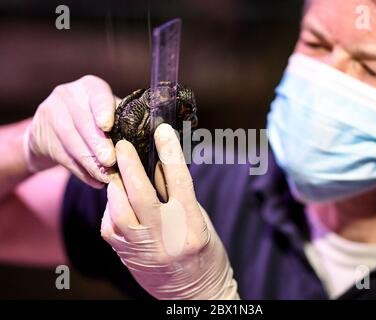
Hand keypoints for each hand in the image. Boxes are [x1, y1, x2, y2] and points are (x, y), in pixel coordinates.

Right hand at [24, 75, 117, 187]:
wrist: (52, 129)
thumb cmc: (94, 121)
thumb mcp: (106, 114)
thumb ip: (123, 122)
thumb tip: (151, 138)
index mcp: (90, 87)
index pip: (98, 95)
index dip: (103, 110)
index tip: (107, 126)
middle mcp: (67, 95)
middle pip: (84, 123)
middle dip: (98, 145)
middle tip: (110, 161)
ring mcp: (50, 113)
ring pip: (72, 142)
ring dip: (91, 163)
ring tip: (106, 177)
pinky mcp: (40, 135)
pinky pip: (63, 157)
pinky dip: (82, 172)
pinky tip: (95, 182)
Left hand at [101, 123, 238, 299]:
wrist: (194, 294)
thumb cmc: (203, 253)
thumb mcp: (199, 220)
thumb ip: (177, 193)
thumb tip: (161, 163)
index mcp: (191, 225)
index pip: (179, 180)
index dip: (170, 151)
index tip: (161, 130)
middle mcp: (165, 236)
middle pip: (140, 193)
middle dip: (128, 164)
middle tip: (121, 144)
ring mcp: (142, 248)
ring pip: (118, 209)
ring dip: (115, 185)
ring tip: (117, 169)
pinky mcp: (125, 255)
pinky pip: (109, 225)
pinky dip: (110, 206)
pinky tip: (116, 197)